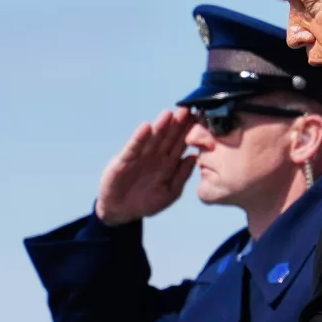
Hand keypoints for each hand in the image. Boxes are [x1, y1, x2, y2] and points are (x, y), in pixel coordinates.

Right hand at [95, 108, 197, 225]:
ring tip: (168, 114)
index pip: (181, 144)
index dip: (190, 132)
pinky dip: (140, 137)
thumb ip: (182, 176)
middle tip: (187, 110)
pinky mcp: (124, 160)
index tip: (200, 119)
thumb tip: (195, 158)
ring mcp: (140, 156)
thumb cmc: (147, 202)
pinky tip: (146, 127)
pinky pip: (134, 147)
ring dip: (160, 126)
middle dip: (178, 124)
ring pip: (153, 139)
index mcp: (169, 163)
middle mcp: (156, 156)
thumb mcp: (169, 192)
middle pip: (169, 137)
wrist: (121, 211)